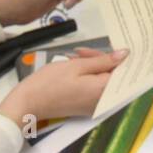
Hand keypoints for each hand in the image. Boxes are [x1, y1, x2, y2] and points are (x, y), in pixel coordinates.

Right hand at [0, 47, 127, 130]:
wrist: (27, 103)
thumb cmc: (49, 83)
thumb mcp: (77, 66)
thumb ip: (103, 60)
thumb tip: (125, 55)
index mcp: (103, 91)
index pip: (123, 72)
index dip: (119, 57)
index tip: (113, 45)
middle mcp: (103, 101)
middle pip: (112, 75)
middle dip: (101, 60)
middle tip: (81, 51)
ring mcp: (93, 106)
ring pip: (102, 80)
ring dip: (92, 66)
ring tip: (74, 57)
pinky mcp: (84, 107)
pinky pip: (93, 87)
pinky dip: (87, 76)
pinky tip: (73, 67)